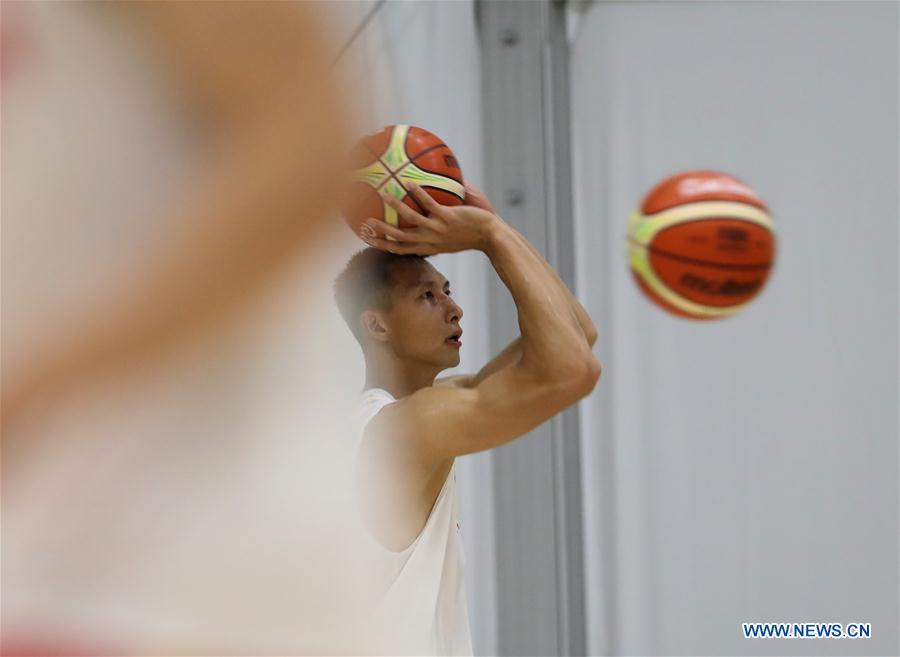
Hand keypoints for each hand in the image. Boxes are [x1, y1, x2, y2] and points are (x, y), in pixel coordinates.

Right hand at [360, 182, 500, 254]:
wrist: (491, 237)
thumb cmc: (472, 236)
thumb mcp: (450, 237)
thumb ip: (436, 227)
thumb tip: (426, 212)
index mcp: (428, 247)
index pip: (401, 250)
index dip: (384, 245)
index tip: (370, 239)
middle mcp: (429, 241)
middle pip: (398, 239)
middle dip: (380, 231)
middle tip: (366, 221)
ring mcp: (437, 230)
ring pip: (410, 220)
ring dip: (394, 207)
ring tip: (383, 193)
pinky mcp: (448, 219)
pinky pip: (429, 205)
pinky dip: (418, 194)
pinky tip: (409, 183)